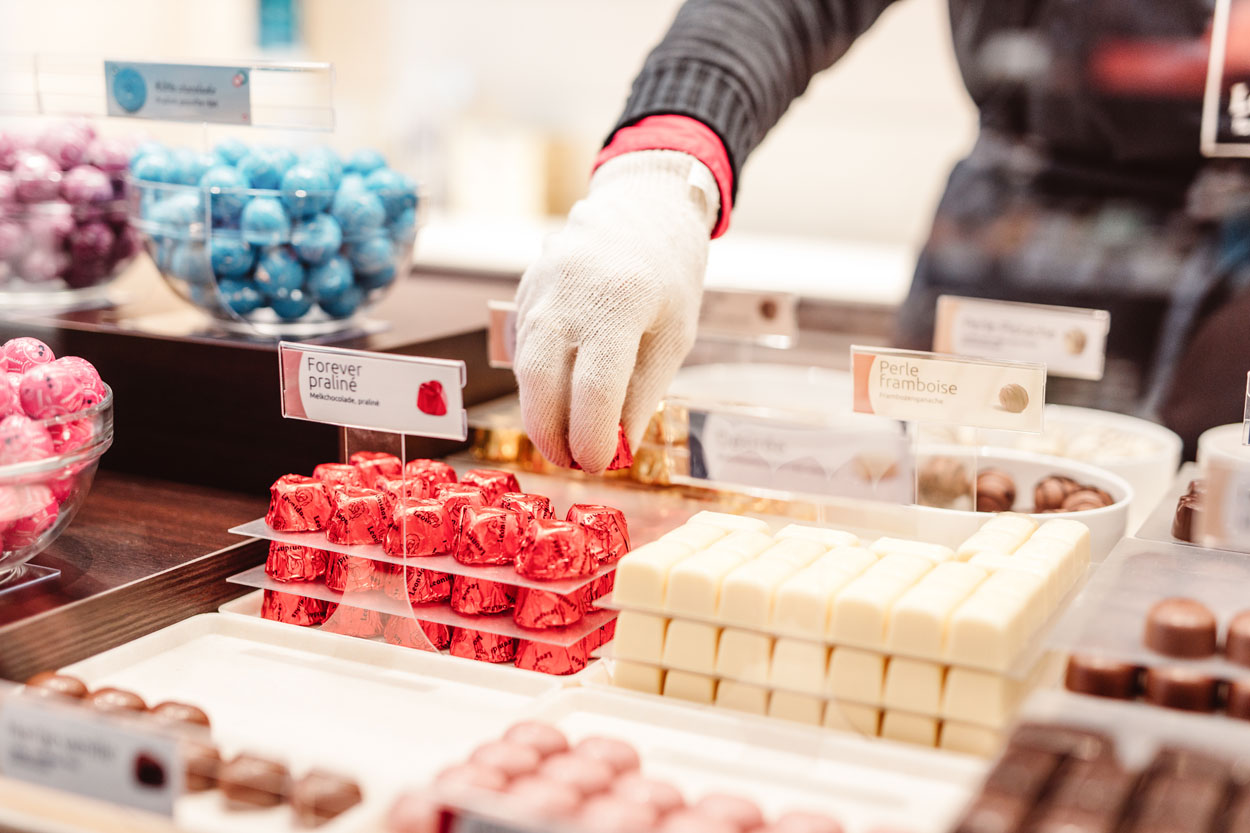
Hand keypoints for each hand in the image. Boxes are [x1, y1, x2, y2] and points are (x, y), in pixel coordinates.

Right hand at [513, 150, 718, 472]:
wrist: (642, 208)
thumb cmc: (667, 275)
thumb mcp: (673, 335)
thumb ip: (642, 394)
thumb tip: (617, 448)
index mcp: (620, 301)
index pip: (595, 388)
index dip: (593, 436)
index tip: (600, 463)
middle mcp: (570, 293)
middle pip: (543, 383)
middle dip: (554, 435)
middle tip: (573, 463)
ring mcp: (541, 289)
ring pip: (525, 370)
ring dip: (540, 415)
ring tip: (565, 441)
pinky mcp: (525, 292)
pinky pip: (523, 350)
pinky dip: (538, 384)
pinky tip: (559, 400)